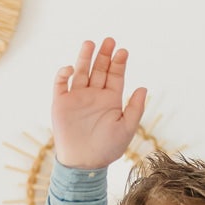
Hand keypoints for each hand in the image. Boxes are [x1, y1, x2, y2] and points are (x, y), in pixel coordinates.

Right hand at [52, 37, 146, 169]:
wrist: (84, 163)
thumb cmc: (107, 149)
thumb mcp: (126, 128)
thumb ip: (135, 108)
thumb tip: (143, 88)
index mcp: (110, 100)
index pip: (115, 76)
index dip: (119, 63)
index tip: (123, 51)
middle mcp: (94, 96)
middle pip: (99, 70)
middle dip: (104, 55)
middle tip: (109, 40)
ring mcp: (77, 98)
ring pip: (81, 72)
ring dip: (85, 58)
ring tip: (90, 43)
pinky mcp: (61, 103)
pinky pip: (61, 84)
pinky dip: (64, 74)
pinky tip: (72, 68)